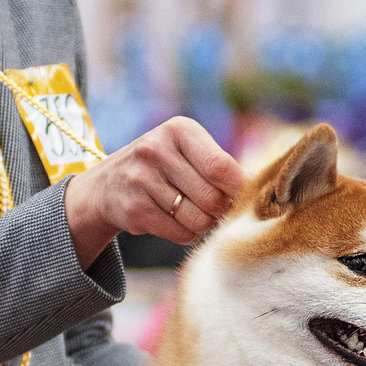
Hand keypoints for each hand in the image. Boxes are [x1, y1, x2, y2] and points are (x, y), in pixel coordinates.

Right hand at [62, 115, 246, 266]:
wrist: (107, 185)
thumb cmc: (164, 167)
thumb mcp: (187, 151)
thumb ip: (220, 165)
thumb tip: (258, 189)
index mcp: (179, 131)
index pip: (221, 167)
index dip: (239, 189)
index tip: (243, 198)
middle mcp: (156, 150)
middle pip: (212, 197)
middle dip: (221, 210)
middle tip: (216, 209)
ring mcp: (141, 180)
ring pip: (197, 219)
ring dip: (205, 224)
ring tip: (196, 214)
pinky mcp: (134, 209)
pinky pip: (180, 233)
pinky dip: (188, 234)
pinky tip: (179, 223)